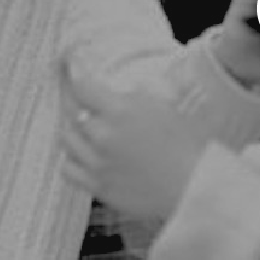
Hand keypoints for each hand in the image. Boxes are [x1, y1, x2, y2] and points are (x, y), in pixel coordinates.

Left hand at [58, 64, 207, 221]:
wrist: (192, 185)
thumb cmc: (185, 143)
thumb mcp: (161, 104)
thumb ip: (132, 94)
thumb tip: (115, 87)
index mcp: (120, 110)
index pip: (82, 87)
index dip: (78, 78)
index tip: (76, 74)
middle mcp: (103, 135)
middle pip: (70, 111)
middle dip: (74, 102)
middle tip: (78, 97)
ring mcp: (97, 162)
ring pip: (66, 138)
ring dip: (74, 129)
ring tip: (83, 126)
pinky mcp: (98, 185)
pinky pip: (67, 168)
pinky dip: (72, 158)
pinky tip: (83, 154)